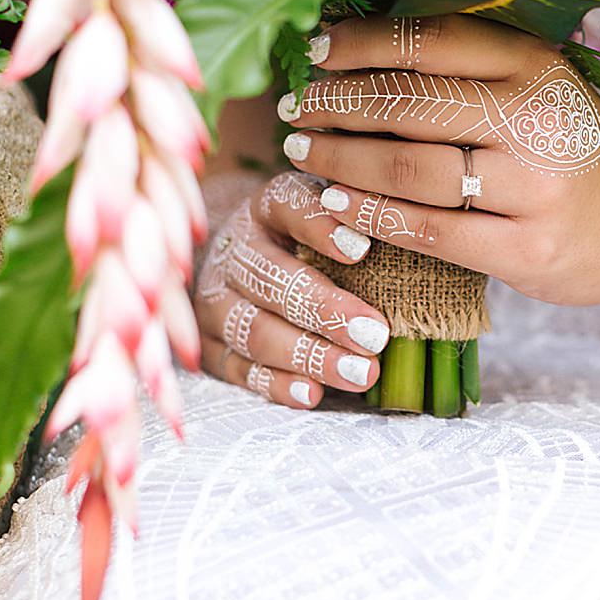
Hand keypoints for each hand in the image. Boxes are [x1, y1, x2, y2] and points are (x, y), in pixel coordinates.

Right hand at [193, 172, 389, 406]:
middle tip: (376, 335)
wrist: (247, 261)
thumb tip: (390, 228)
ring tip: (360, 372)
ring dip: (308, 355)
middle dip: (325, 310)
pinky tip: (313, 393)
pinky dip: (275, 384)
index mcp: (267, 207)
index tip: (361, 249)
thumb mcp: (334, 215)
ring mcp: (215, 299)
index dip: (321, 227)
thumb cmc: (311, 239)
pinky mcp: (209, 344)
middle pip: (271, 280)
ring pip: (254, 331)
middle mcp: (233, 249)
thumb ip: (358, 216)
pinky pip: (237, 369)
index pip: (289, 206)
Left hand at [276, 15, 599, 306]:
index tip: (313, 51)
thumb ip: (469, 65)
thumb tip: (359, 40)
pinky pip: (429, 230)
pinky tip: (337, 203)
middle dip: (335, 105)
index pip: (429, 41)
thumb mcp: (538, 87)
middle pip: (408, 105)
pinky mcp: (526, 250)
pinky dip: (373, 214)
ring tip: (302, 153)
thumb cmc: (571, 147)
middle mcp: (536, 119)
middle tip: (292, 109)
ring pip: (409, 168)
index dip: (359, 44)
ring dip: (340, 159)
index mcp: (536, 64)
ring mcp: (533, 188)